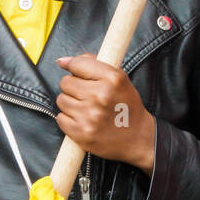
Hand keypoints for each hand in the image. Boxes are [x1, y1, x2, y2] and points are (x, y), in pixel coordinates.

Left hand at [56, 54, 155, 172]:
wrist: (138, 138)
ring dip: (70, 103)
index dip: (74, 67)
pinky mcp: (82, 133)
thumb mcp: (119, 78)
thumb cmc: (127, 106)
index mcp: (112, 79)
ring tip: (85, 108)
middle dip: (73, 87)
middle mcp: (101, 96)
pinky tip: (82, 120)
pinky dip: (68, 119)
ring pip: (61, 100)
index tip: (76, 72)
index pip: (77, 64)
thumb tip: (62, 61)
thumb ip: (92, 63)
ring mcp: (90, 116)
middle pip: (66, 82)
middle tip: (86, 94)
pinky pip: (60, 118)